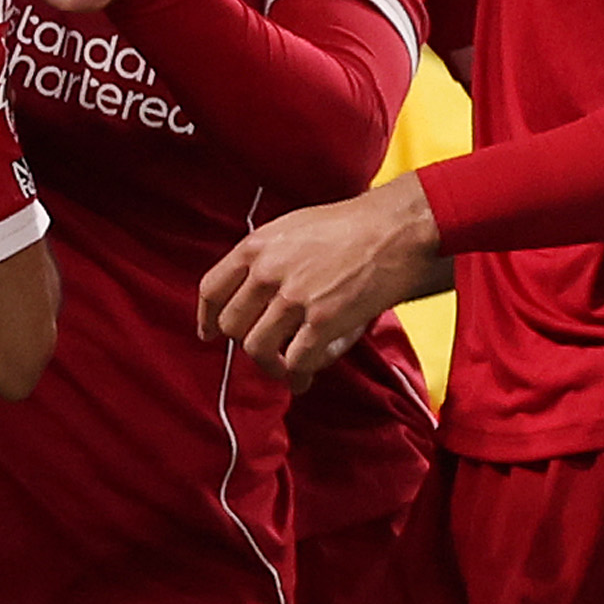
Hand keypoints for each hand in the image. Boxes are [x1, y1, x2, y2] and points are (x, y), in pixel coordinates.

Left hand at [197, 175, 447, 386]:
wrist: (395, 230)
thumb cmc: (350, 226)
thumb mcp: (292, 227)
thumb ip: (265, 256)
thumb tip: (248, 292)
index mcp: (256, 246)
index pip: (211, 290)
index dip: (207, 318)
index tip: (210, 333)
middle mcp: (268, 272)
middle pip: (232, 326)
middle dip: (246, 342)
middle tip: (266, 349)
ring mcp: (294, 298)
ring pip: (257, 349)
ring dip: (270, 365)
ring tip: (286, 368)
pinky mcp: (323, 322)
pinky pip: (295, 362)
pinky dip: (298, 375)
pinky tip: (306, 377)